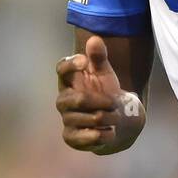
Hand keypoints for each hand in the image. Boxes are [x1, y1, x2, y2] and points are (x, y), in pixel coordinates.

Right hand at [56, 35, 144, 153]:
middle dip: (101, 101)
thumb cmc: (104, 92)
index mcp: (69, 81)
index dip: (70, 64)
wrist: (112, 120)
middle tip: (115, 103)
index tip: (85, 61)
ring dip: (108, 118)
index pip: (61, 69)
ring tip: (116, 118)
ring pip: (87, 118)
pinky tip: (110, 132)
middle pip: (78, 99)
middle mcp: (64, 100)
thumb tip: (95, 39)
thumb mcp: (105, 73)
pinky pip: (87, 137)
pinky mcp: (71, 137)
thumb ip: (99, 57)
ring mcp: (66, 119)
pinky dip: (103, 135)